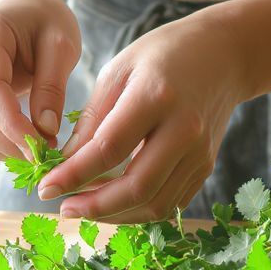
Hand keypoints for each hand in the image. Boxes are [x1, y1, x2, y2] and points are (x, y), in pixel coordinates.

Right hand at [0, 0, 81, 160]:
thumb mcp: (62, 44)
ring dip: (4, 148)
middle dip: (11, 143)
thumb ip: (52, 86)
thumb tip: (45, 130)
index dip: (14, 126)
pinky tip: (23, 139)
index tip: (44, 146)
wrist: (23, 6)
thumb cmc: (46, 20)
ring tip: (39, 146)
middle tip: (47, 153)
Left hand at [37, 8, 242, 222]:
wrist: (224, 54)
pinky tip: (113, 203)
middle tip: (64, 208)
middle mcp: (184, 129)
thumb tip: (65, 162)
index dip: (73, 174)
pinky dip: (138, 210)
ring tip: (84, 208)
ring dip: (116, 215)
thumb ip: (92, 118)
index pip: (109, 149)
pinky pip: (171, 202)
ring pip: (156, 204)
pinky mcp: (206, 165)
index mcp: (156, 96)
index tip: (45, 187)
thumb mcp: (119, 70)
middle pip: (137, 187)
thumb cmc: (163, 54)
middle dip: (94, 207)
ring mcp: (200, 152)